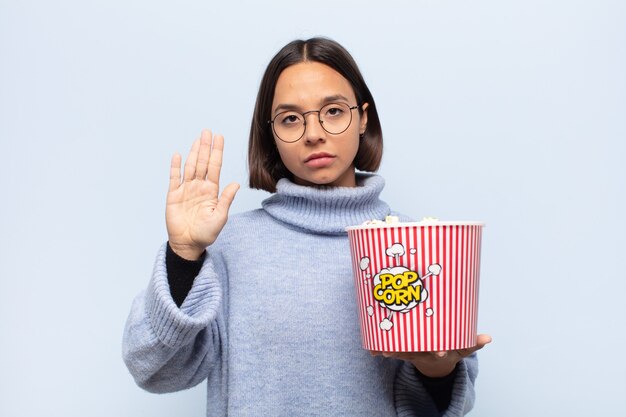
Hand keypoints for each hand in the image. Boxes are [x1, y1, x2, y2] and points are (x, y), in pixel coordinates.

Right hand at [166, 129, 239, 259]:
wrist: (188, 244)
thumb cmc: (206, 233)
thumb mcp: (220, 217)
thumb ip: (226, 199)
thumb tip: (235, 184)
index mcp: (211, 191)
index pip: (215, 167)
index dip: (217, 152)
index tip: (219, 138)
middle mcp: (199, 187)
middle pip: (202, 163)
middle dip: (205, 147)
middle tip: (208, 132)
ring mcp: (186, 190)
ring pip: (190, 167)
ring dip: (193, 152)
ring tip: (198, 139)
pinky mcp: (173, 195)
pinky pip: (174, 178)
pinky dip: (176, 167)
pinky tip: (178, 155)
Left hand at [370, 334, 491, 377]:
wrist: (438, 362)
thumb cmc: (451, 349)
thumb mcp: (463, 348)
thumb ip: (474, 343)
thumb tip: (489, 338)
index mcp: (440, 351)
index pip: (440, 351)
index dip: (440, 351)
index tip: (440, 352)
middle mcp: (425, 354)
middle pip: (414, 352)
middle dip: (403, 351)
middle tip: (391, 351)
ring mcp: (414, 353)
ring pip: (401, 352)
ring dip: (389, 351)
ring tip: (379, 350)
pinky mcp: (405, 351)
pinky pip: (393, 350)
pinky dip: (382, 350)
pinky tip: (371, 350)